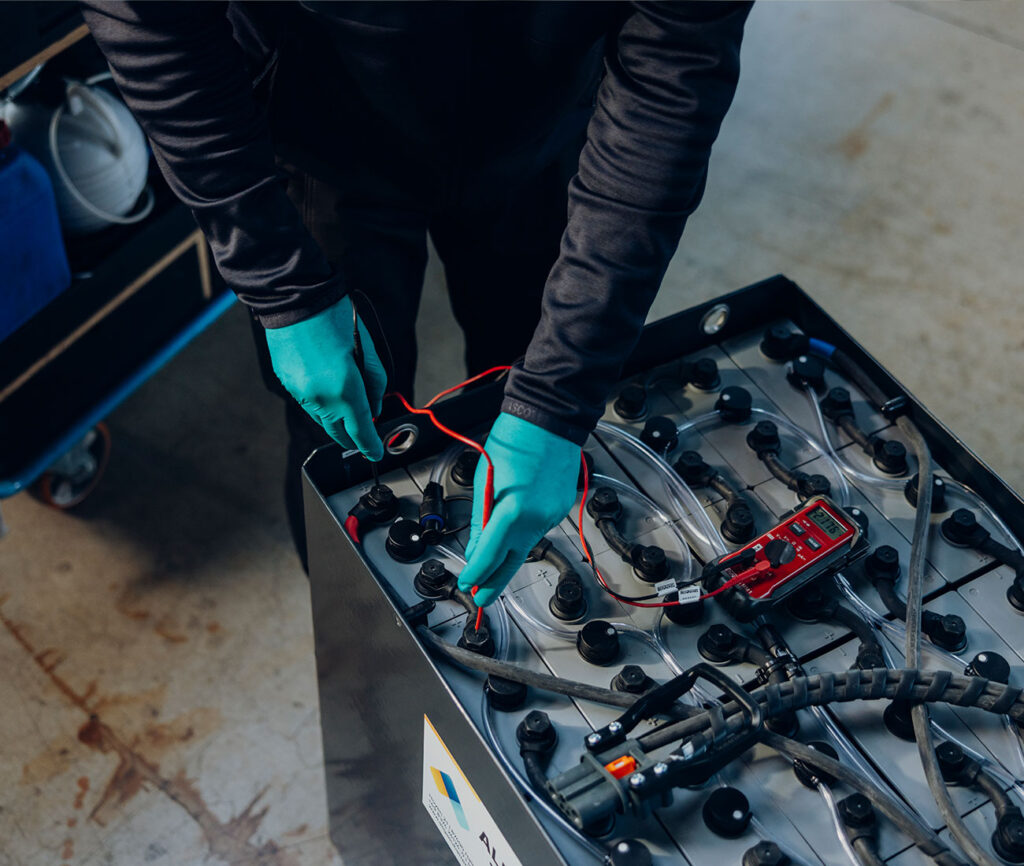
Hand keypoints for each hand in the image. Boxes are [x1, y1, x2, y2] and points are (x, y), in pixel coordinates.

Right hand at [265, 295, 386, 458]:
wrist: (295, 300)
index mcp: (345, 389)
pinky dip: (321, 403)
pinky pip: (309, 404)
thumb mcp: (367, 349)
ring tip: (347, 408)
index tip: (376, 453)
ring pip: (323, 419)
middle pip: (340, 432)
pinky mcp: (288, 384)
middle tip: (365, 437)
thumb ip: (375, 383)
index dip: (371, 445)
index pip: (361, 430)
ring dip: (337, 419)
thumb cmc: (334, 318)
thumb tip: (374, 406)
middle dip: (354, 437)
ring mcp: (301, 393)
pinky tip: (328, 390)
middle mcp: (321, 398)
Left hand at [458, 413, 580, 605]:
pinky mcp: (559, 509)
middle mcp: (537, 518)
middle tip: (481, 598)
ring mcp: (552, 515)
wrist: (548, 419)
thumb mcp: (484, 481)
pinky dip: (522, 535)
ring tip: (490, 568)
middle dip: (495, 582)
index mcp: (513, 511)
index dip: (476, 573)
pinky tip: (511, 533)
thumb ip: (480, 519)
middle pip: (513, 561)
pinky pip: (537, 531)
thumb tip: (476, 546)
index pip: (489, 554)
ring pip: (525, 546)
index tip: (467, 583)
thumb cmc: (513, 441)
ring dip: (507, 556)